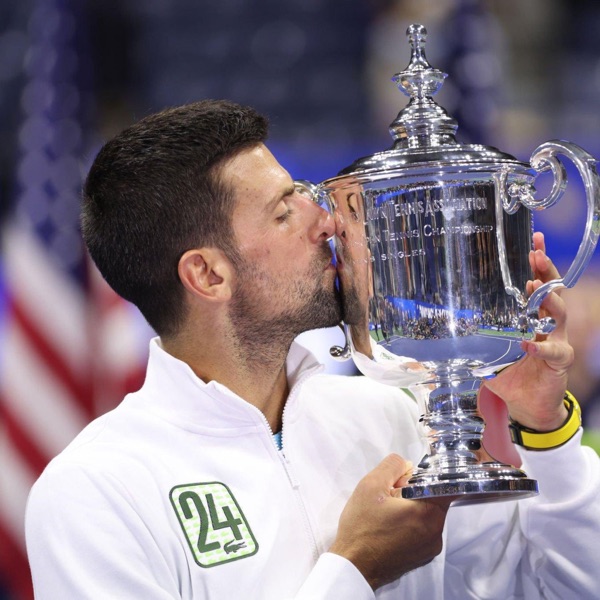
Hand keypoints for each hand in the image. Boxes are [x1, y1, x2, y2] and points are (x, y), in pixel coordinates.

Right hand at [329, 454, 451, 589]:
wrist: (353, 567)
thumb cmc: (361, 528)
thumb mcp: (371, 486)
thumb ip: (392, 466)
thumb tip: (407, 464)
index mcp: (428, 514)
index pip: (445, 485)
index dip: (427, 475)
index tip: (409, 476)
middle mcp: (436, 533)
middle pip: (434, 499)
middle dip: (415, 491)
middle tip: (391, 493)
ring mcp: (430, 548)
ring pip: (427, 515)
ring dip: (411, 507)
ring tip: (387, 510)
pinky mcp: (421, 557)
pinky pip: (422, 530)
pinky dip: (410, 523)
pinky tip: (389, 524)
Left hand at [482, 232, 572, 430]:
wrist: (528, 405)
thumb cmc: (509, 375)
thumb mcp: (486, 353)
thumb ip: (469, 340)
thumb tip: (435, 332)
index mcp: (531, 317)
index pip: (538, 284)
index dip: (538, 263)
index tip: (533, 241)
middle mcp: (547, 325)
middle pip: (553, 291)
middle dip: (546, 270)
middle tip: (535, 253)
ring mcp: (557, 341)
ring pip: (560, 314)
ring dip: (548, 299)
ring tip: (534, 286)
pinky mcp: (559, 362)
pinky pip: (554, 351)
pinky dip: (541, 347)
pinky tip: (527, 343)